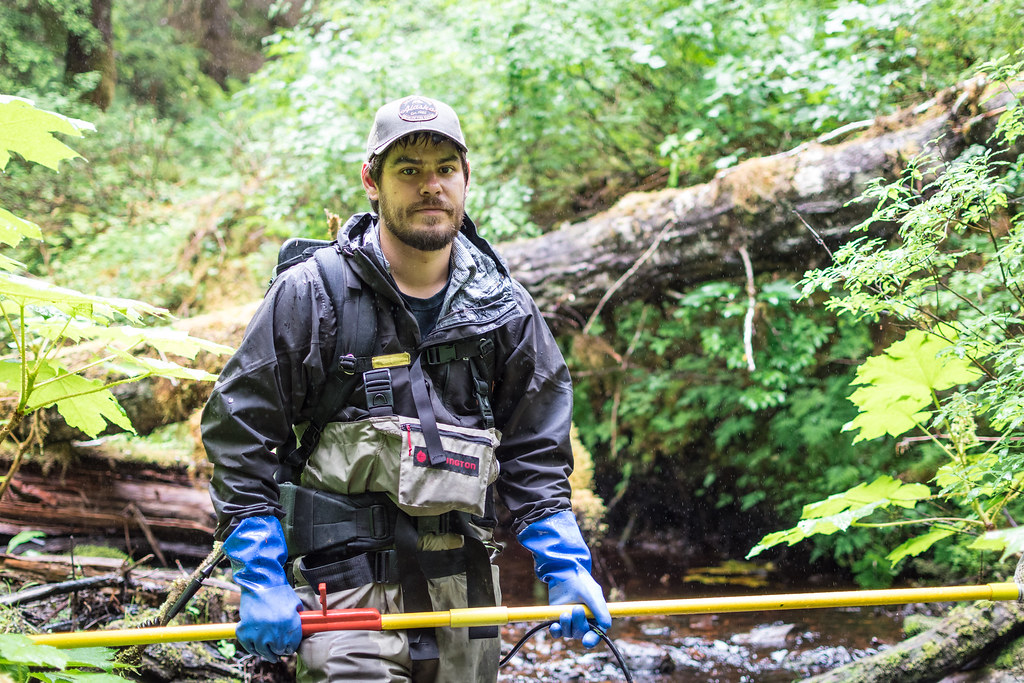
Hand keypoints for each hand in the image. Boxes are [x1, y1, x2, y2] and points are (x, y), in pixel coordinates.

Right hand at [224, 516, 302, 660]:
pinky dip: (252, 649)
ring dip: (266, 653)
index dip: (289, 648)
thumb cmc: (279, 591)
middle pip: (277, 651)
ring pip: (263, 652)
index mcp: (288, 624)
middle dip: (279, 651)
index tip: (287, 648)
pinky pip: (248, 647)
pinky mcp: (244, 630)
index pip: (290, 646)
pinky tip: (257, 648)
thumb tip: (301, 631)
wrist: (260, 581)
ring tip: (269, 653)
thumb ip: (297, 619)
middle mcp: (273, 631)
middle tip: (278, 651)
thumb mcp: (295, 604)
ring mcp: (257, 632)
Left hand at [517, 509, 612, 648]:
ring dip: (566, 625)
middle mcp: (583, 621)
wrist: (563, 572)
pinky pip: (557, 632)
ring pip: (568, 633)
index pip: (596, 634)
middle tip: (576, 608)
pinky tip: (554, 625)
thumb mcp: (592, 594)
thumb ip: (599, 609)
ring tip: (564, 613)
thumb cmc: (581, 582)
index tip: (587, 641)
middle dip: (579, 624)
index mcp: (595, 617)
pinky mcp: (557, 619)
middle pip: (581, 633)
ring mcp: (570, 621)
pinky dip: (556, 631)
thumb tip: (607, 626)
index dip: (592, 640)